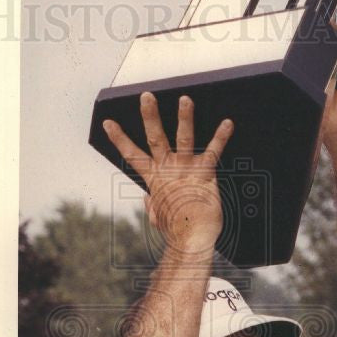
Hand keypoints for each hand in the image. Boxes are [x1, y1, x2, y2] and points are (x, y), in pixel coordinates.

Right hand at [103, 93, 232, 255]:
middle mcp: (168, 170)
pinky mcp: (204, 175)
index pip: (131, 155)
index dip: (119, 138)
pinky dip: (221, 137)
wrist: (192, 240)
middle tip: (146, 96)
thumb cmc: (177, 229)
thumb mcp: (158, 218)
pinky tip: (228, 122)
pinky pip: (214, 152)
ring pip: (184, 138)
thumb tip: (147, 199)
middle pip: (155, 138)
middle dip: (150, 116)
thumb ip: (152, 205)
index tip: (108, 122)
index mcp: (154, 179)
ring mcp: (186, 170)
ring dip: (185, 118)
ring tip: (185, 99)